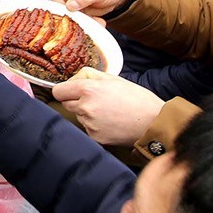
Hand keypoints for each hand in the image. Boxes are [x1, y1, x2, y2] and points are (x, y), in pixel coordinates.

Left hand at [50, 68, 164, 146]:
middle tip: (96, 100)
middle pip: (66, 104)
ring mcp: (90, 124)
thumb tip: (72, 80)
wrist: (153, 121)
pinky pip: (88, 128)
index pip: (58, 91)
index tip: (71, 91)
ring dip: (87, 114)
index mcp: (88, 90)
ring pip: (79, 116)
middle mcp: (85, 108)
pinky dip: (95, 126)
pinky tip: (110, 122)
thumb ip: (88, 75)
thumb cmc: (136, 98)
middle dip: (76, 101)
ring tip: (108, 111)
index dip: (65, 90)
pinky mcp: (95, 137)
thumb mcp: (112, 78)